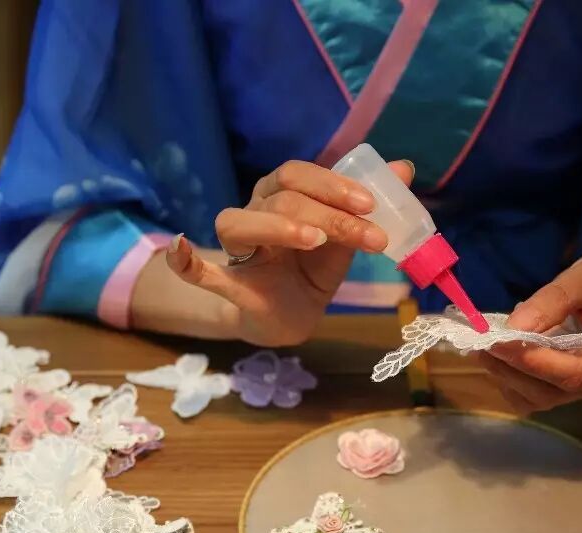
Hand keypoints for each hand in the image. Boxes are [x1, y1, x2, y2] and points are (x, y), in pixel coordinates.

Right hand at [164, 158, 413, 345]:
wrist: (292, 315)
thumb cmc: (314, 267)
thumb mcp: (347, 237)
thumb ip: (368, 205)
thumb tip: (404, 169)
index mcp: (281, 195)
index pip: (299, 175)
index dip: (333, 184)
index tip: (371, 204)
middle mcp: (255, 212)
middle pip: (281, 199)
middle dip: (328, 213)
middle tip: (366, 234)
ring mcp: (239, 249)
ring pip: (240, 223)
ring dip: (278, 227)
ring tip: (315, 242)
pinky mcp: (230, 285)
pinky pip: (201, 272)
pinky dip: (186, 262)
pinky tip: (176, 248)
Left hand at [478, 240, 581, 413]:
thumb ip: (552, 301)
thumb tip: (513, 327)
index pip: (574, 374)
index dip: (533, 361)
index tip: (498, 342)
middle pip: (553, 391)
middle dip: (514, 369)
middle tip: (482, 343)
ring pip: (540, 398)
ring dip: (508, 377)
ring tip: (485, 347)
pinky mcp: (572, 389)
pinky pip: (535, 395)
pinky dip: (513, 379)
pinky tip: (500, 355)